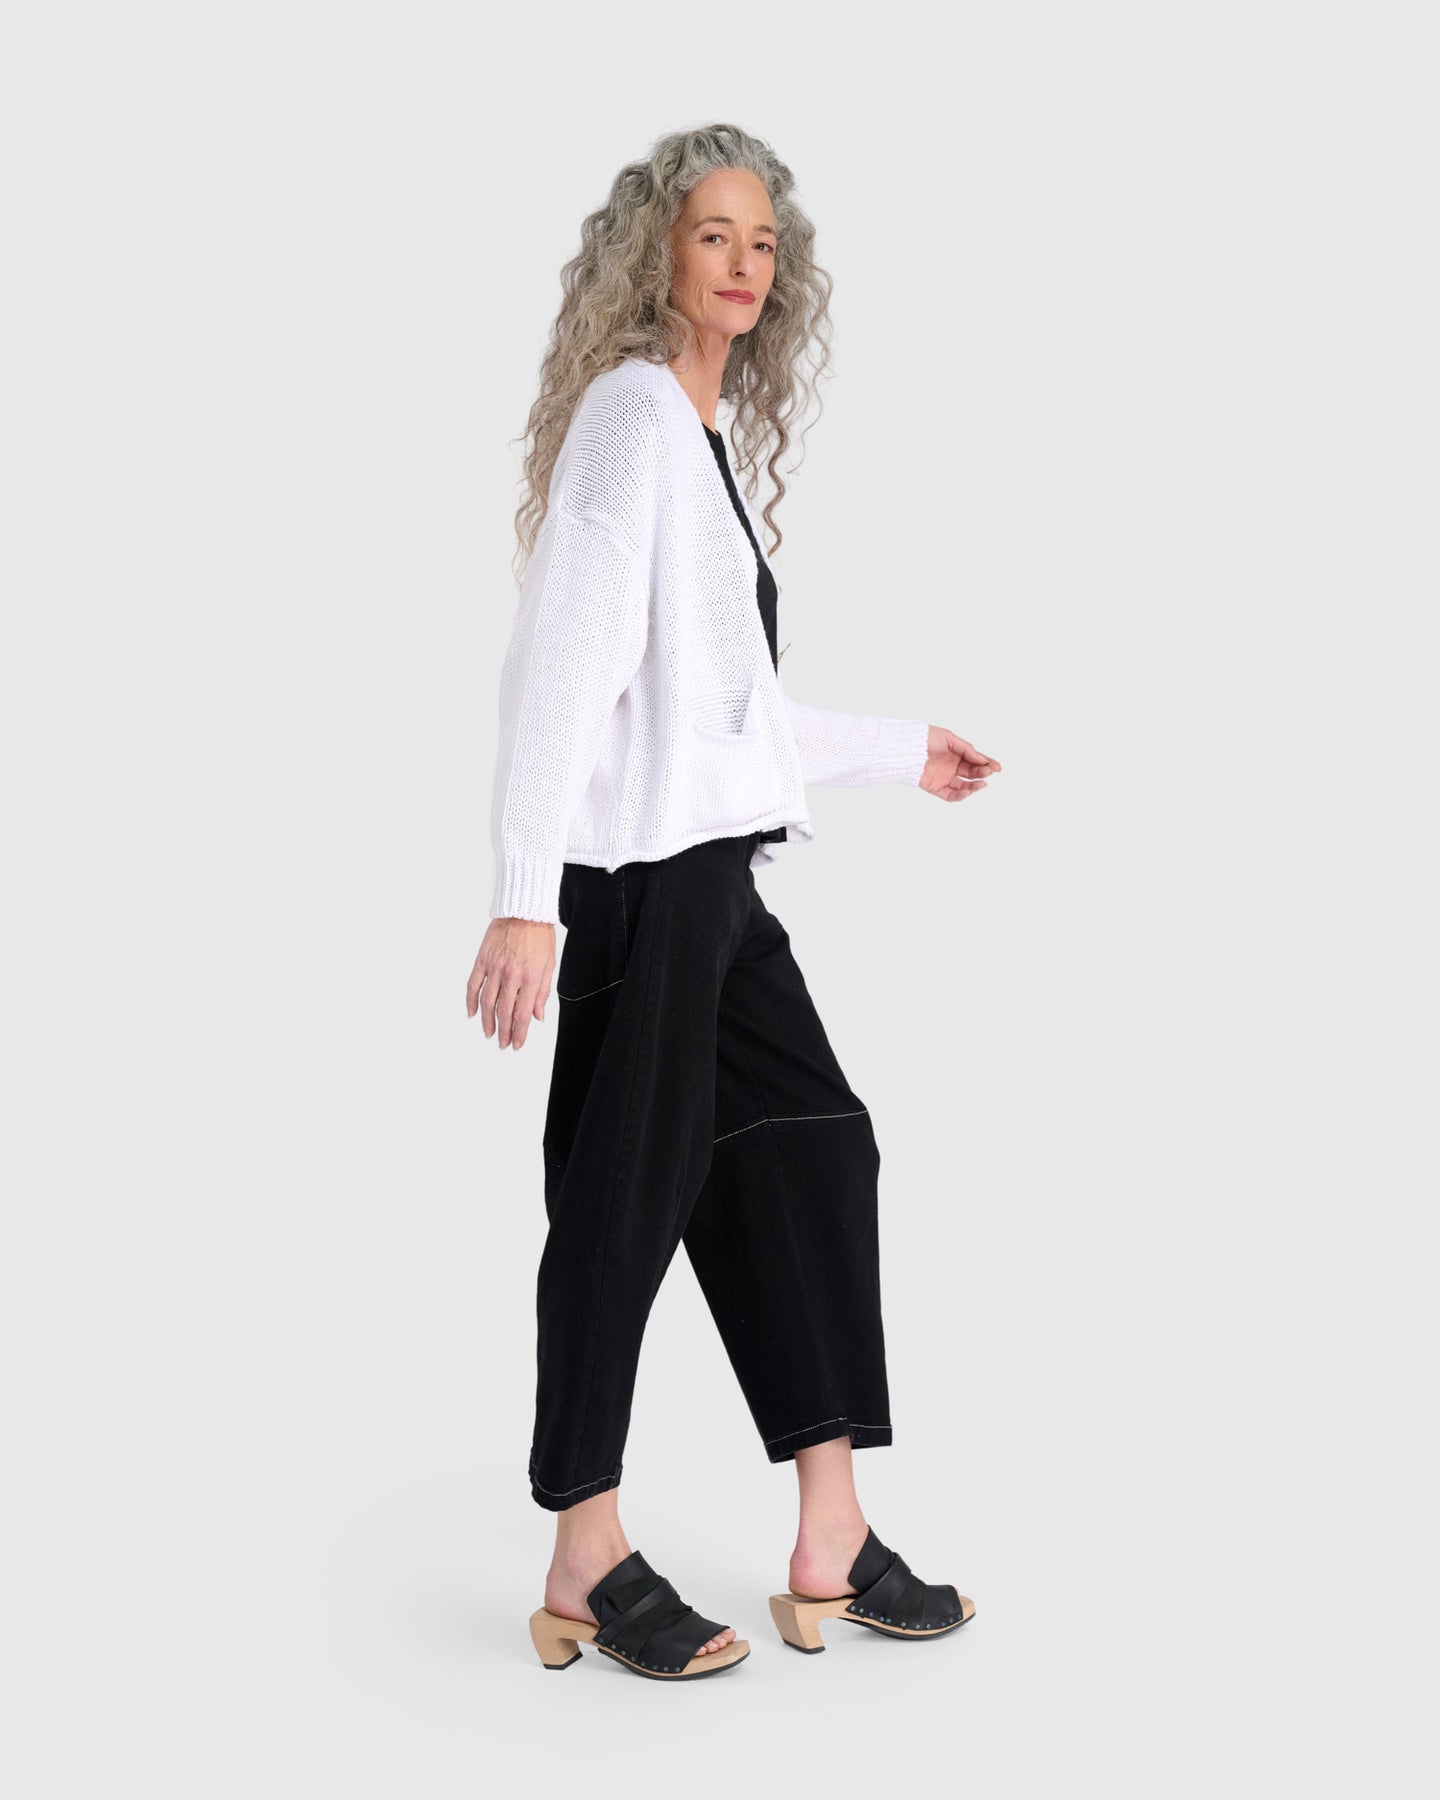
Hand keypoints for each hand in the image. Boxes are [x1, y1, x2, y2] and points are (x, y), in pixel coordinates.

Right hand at [466, 917, 556, 1049]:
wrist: (524, 911)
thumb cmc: (539, 936)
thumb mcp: (549, 965)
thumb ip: (542, 993)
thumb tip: (538, 1017)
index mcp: (530, 977)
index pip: (522, 1013)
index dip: (519, 1033)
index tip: (517, 1044)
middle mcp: (511, 975)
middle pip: (504, 1011)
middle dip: (503, 1032)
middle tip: (502, 1044)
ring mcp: (494, 967)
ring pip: (487, 1002)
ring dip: (487, 1021)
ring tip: (488, 1034)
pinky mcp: (482, 959)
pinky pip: (473, 984)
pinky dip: (471, 1001)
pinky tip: (472, 1013)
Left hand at [920, 726, 1001, 801]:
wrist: (907, 747)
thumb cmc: (925, 738)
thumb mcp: (948, 738)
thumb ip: (965, 749)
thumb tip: (981, 758)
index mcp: (956, 754)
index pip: (975, 761)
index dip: (987, 764)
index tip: (998, 768)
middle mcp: (952, 767)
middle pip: (972, 773)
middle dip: (982, 773)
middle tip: (988, 772)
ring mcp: (944, 778)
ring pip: (964, 786)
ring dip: (974, 786)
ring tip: (981, 783)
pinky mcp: (936, 788)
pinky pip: (951, 795)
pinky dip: (960, 796)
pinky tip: (968, 791)